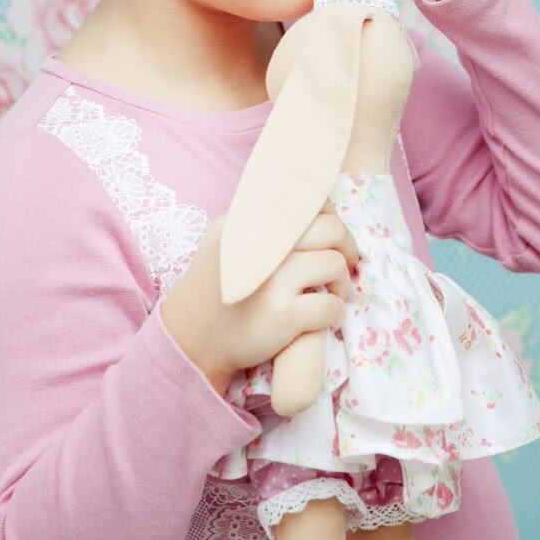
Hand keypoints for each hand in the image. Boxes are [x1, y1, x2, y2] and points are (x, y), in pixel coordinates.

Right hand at [160, 199, 359, 394]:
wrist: (191, 339)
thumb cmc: (211, 288)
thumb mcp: (223, 237)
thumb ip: (258, 217)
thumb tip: (303, 200)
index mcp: (250, 220)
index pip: (308, 200)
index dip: (329, 216)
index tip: (331, 235)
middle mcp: (262, 244)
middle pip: (330, 228)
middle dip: (348, 246)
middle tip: (346, 262)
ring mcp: (272, 280)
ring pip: (334, 264)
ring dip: (343, 282)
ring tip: (335, 293)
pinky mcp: (282, 315)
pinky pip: (330, 305)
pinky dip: (337, 312)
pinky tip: (328, 317)